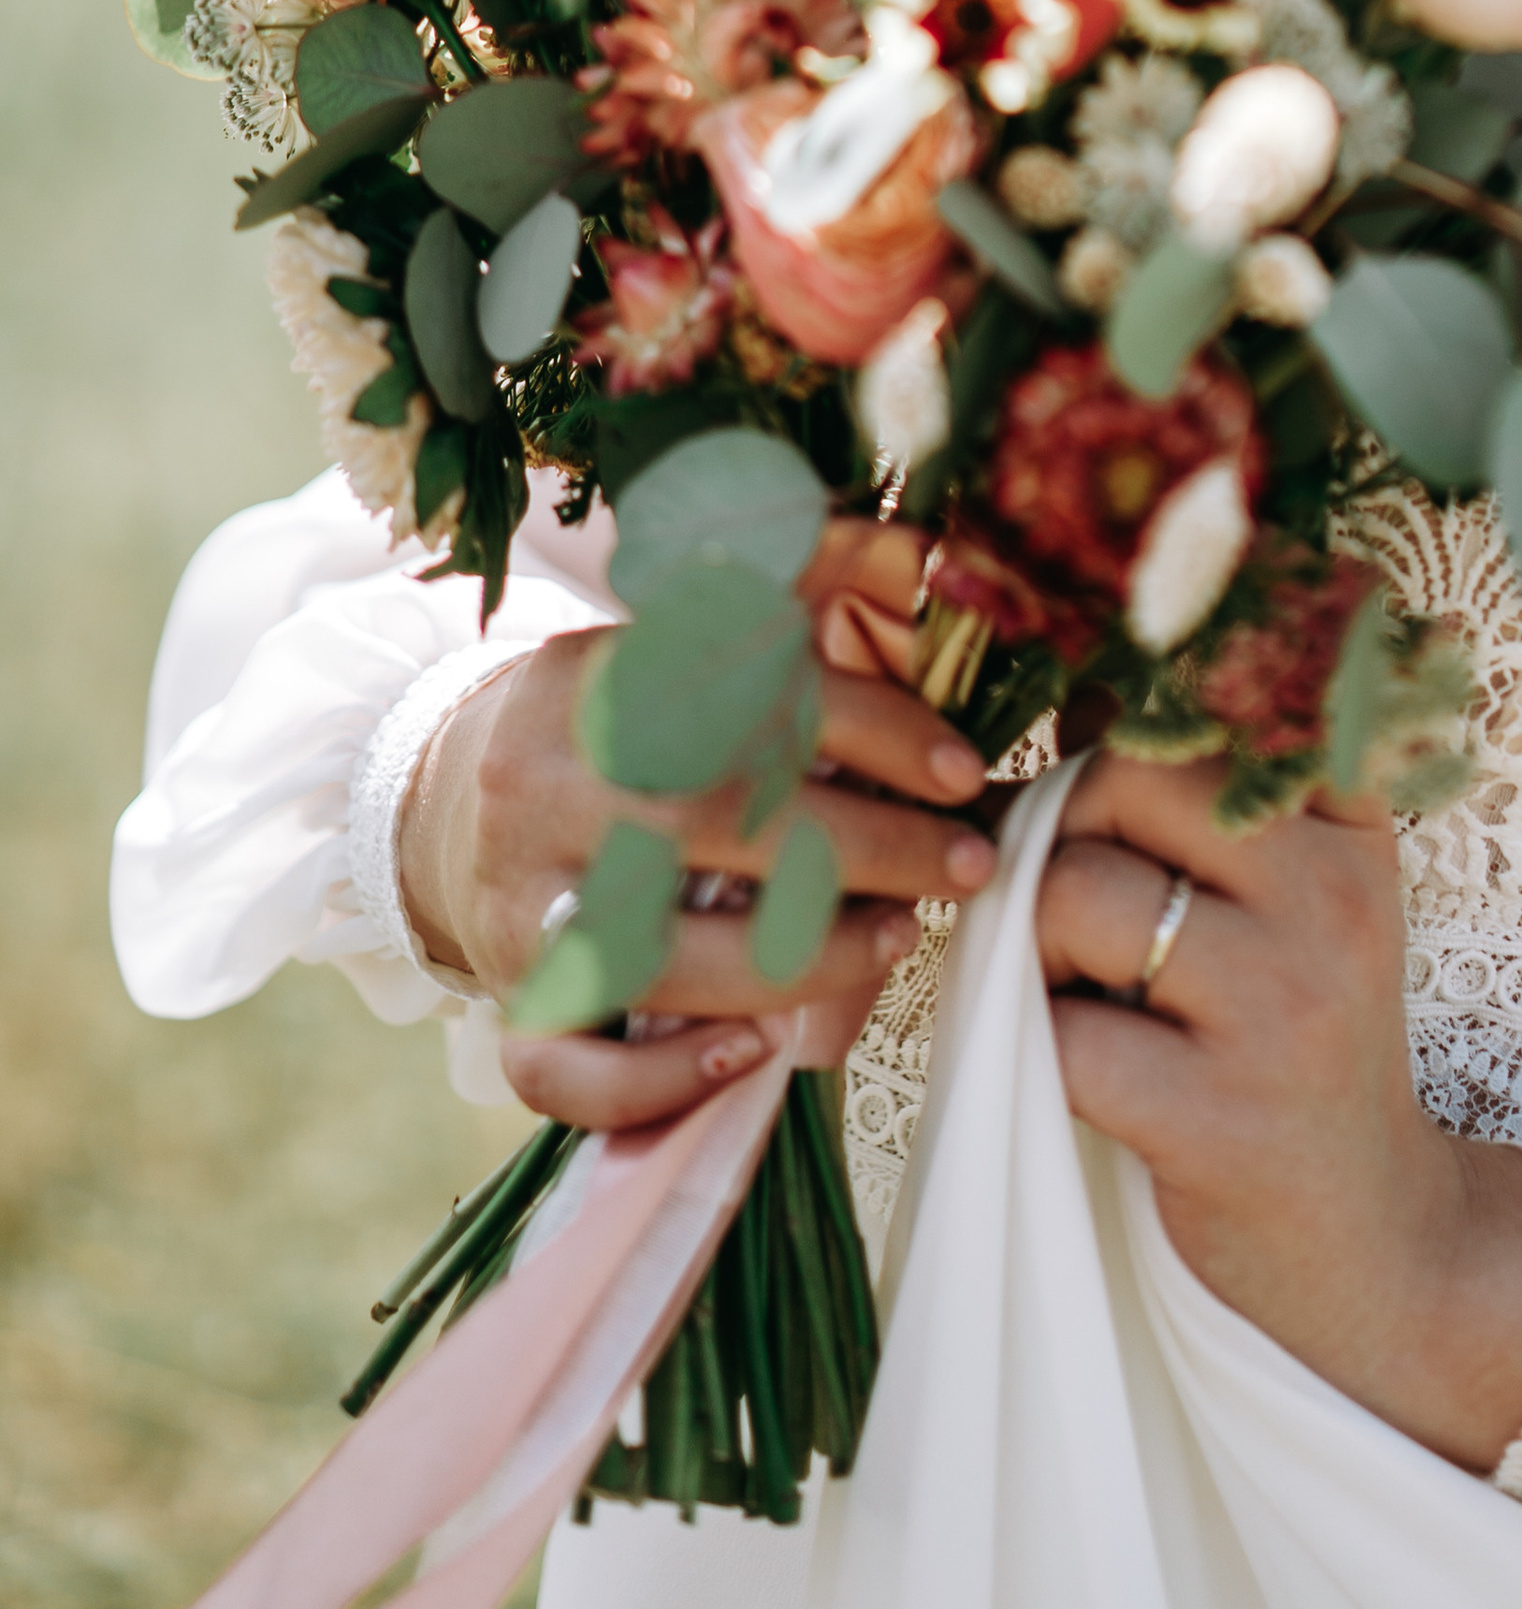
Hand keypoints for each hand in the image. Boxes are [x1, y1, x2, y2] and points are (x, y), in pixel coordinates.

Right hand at [401, 521, 995, 1130]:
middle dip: (876, 850)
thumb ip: (782, 614)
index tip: (964, 772)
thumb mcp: (675, 644)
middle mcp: (551, 784)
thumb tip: (922, 557)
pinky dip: (668, 1077)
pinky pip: (571, 1069)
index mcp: (602, 679)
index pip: (756, 693)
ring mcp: (520, 899)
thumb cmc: (613, 726)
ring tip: (894, 938)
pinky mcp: (506, 996)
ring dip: (806, 961)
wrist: (443, 794)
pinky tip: (754, 1050)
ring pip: (664, 954)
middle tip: (966, 865)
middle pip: (726, 821)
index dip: (878, 733)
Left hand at [1035, 755, 1521, 1473]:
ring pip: (1077, 896)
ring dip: (1033, 940)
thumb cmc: (1297, 1045)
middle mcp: (1332, 899)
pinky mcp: (1222, 1118)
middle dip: (1057, 827)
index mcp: (1350, 828)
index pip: (1212, 707)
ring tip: (1071, 984)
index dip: (1120, 733)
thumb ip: (1200, 794)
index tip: (1098, 784)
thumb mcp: (1290, 900)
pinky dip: (1039, 1044)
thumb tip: (1085, 690)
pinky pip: (1066, 1035)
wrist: (1374, 1238)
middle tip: (1064, 899)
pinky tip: (1082, 1067)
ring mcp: (1282, 1009)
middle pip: (1126, 778)